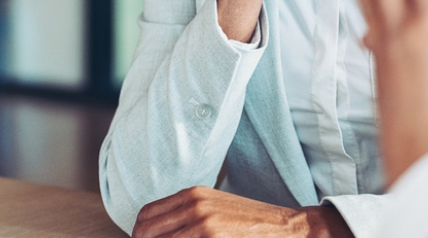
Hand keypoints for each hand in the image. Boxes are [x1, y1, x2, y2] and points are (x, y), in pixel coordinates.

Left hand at [132, 187, 351, 237]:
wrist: (287, 227)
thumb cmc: (251, 224)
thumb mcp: (215, 208)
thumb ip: (188, 216)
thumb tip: (153, 234)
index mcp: (193, 194)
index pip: (145, 216)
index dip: (140, 236)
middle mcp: (195, 205)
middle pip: (144, 233)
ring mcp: (204, 224)